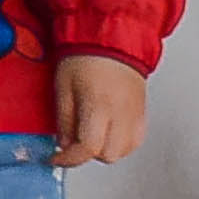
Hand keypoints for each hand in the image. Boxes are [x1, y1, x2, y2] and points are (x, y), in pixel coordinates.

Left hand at [49, 52, 146, 168]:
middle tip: (74, 140)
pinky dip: (121, 142)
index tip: (56, 157)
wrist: (112, 39)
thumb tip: (64, 144)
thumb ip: (64, 120)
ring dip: (106, 149)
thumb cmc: (85, 57)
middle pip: (109, 154)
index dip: (68, 159)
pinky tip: (108, 131)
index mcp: (99, 105)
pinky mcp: (142, 111)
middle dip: (88, 153)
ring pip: (125, 150)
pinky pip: (136, 139)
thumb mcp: (63, 87)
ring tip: (91, 134)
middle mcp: (121, 113)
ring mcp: (135, 113)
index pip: (88, 147)